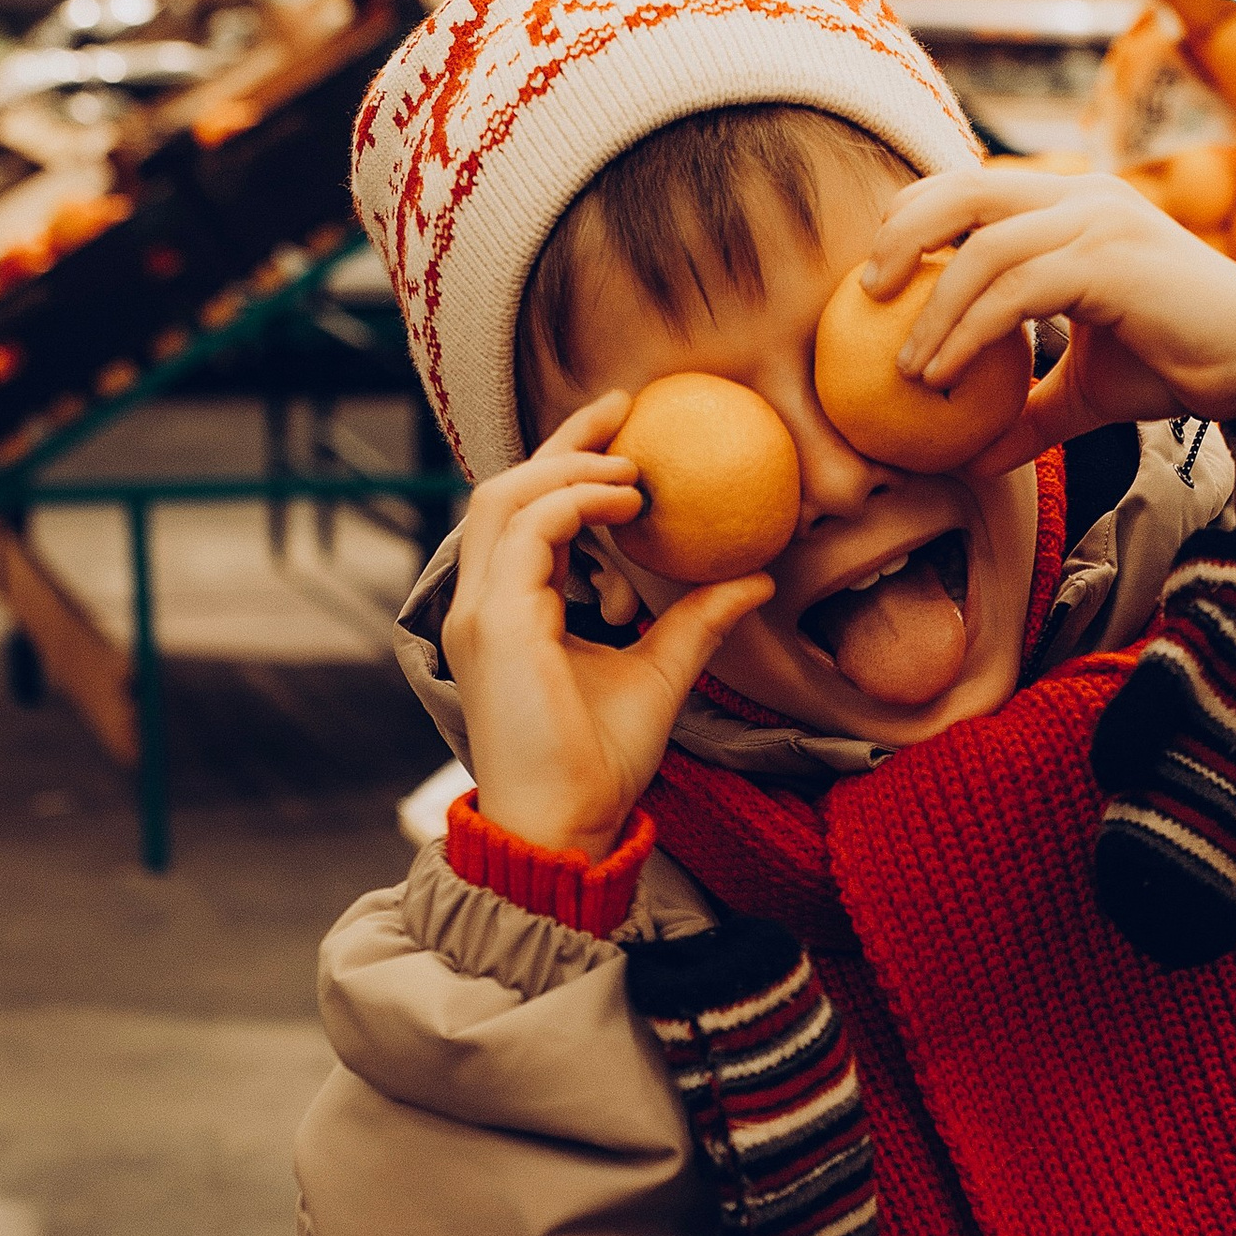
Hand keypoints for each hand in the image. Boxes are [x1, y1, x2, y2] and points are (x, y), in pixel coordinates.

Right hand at [444, 392, 772, 859]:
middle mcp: (480, 604)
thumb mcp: (660, 674)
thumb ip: (696, 623)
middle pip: (506, 489)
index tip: (624, 433)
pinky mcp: (496, 624)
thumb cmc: (599, 765)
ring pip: (507, 498)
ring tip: (635, 469)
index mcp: (505, 614)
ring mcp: (480, 612)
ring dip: (571, 469)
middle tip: (626, 409)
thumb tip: (755, 581)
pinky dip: (577, 504)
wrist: (563, 826)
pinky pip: (531, 530)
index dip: (566, 466)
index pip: (524, 516)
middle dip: (563, 443)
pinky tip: (631, 504)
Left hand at [854, 168, 1235, 480]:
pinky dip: (968, 334)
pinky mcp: (1109, 261)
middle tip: (866, 295)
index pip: (974, 185)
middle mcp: (1082, 197)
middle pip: (964, 188)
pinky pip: (1014, 290)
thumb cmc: (1180, 366)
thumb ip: (1027, 410)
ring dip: (932, 309)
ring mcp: (1098, 222)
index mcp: (1073, 205)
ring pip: (983, 246)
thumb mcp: (1086, 391)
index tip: (879, 276)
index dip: (916, 215)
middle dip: (902, 233)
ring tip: (906, 369)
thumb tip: (969, 458)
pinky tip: (943, 374)